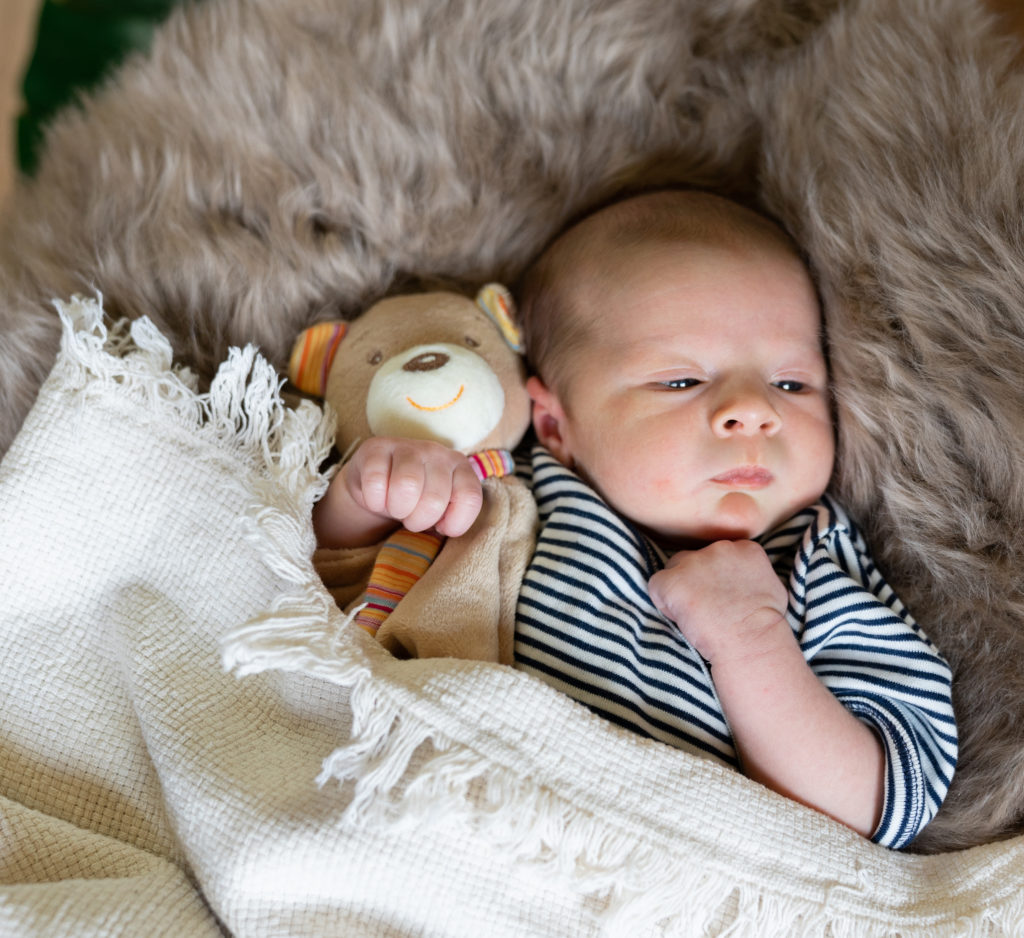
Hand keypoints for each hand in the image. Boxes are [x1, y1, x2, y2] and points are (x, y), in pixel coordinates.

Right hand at [314, 437, 482, 547]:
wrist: (378, 482)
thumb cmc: (416, 499)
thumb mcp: (440, 510)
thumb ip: (452, 517)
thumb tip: (445, 528)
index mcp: (460, 466)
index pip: (470, 498)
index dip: (455, 522)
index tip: (441, 526)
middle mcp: (437, 452)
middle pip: (434, 499)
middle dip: (419, 520)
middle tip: (411, 517)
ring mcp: (407, 447)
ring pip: (407, 486)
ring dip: (397, 509)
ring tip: (395, 507)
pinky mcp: (376, 447)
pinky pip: (375, 482)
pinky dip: (374, 501)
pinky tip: (377, 498)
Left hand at [648, 540, 788, 664]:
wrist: (751, 641)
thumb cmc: (765, 625)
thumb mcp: (772, 586)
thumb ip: (753, 571)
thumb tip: (746, 576)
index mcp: (743, 547)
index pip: (718, 554)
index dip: (716, 578)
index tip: (724, 598)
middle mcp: (718, 548)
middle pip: (694, 559)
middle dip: (697, 580)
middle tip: (709, 608)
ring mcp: (694, 562)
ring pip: (674, 570)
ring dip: (680, 589)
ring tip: (697, 615)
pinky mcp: (673, 580)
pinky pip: (657, 586)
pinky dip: (664, 602)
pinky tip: (683, 618)